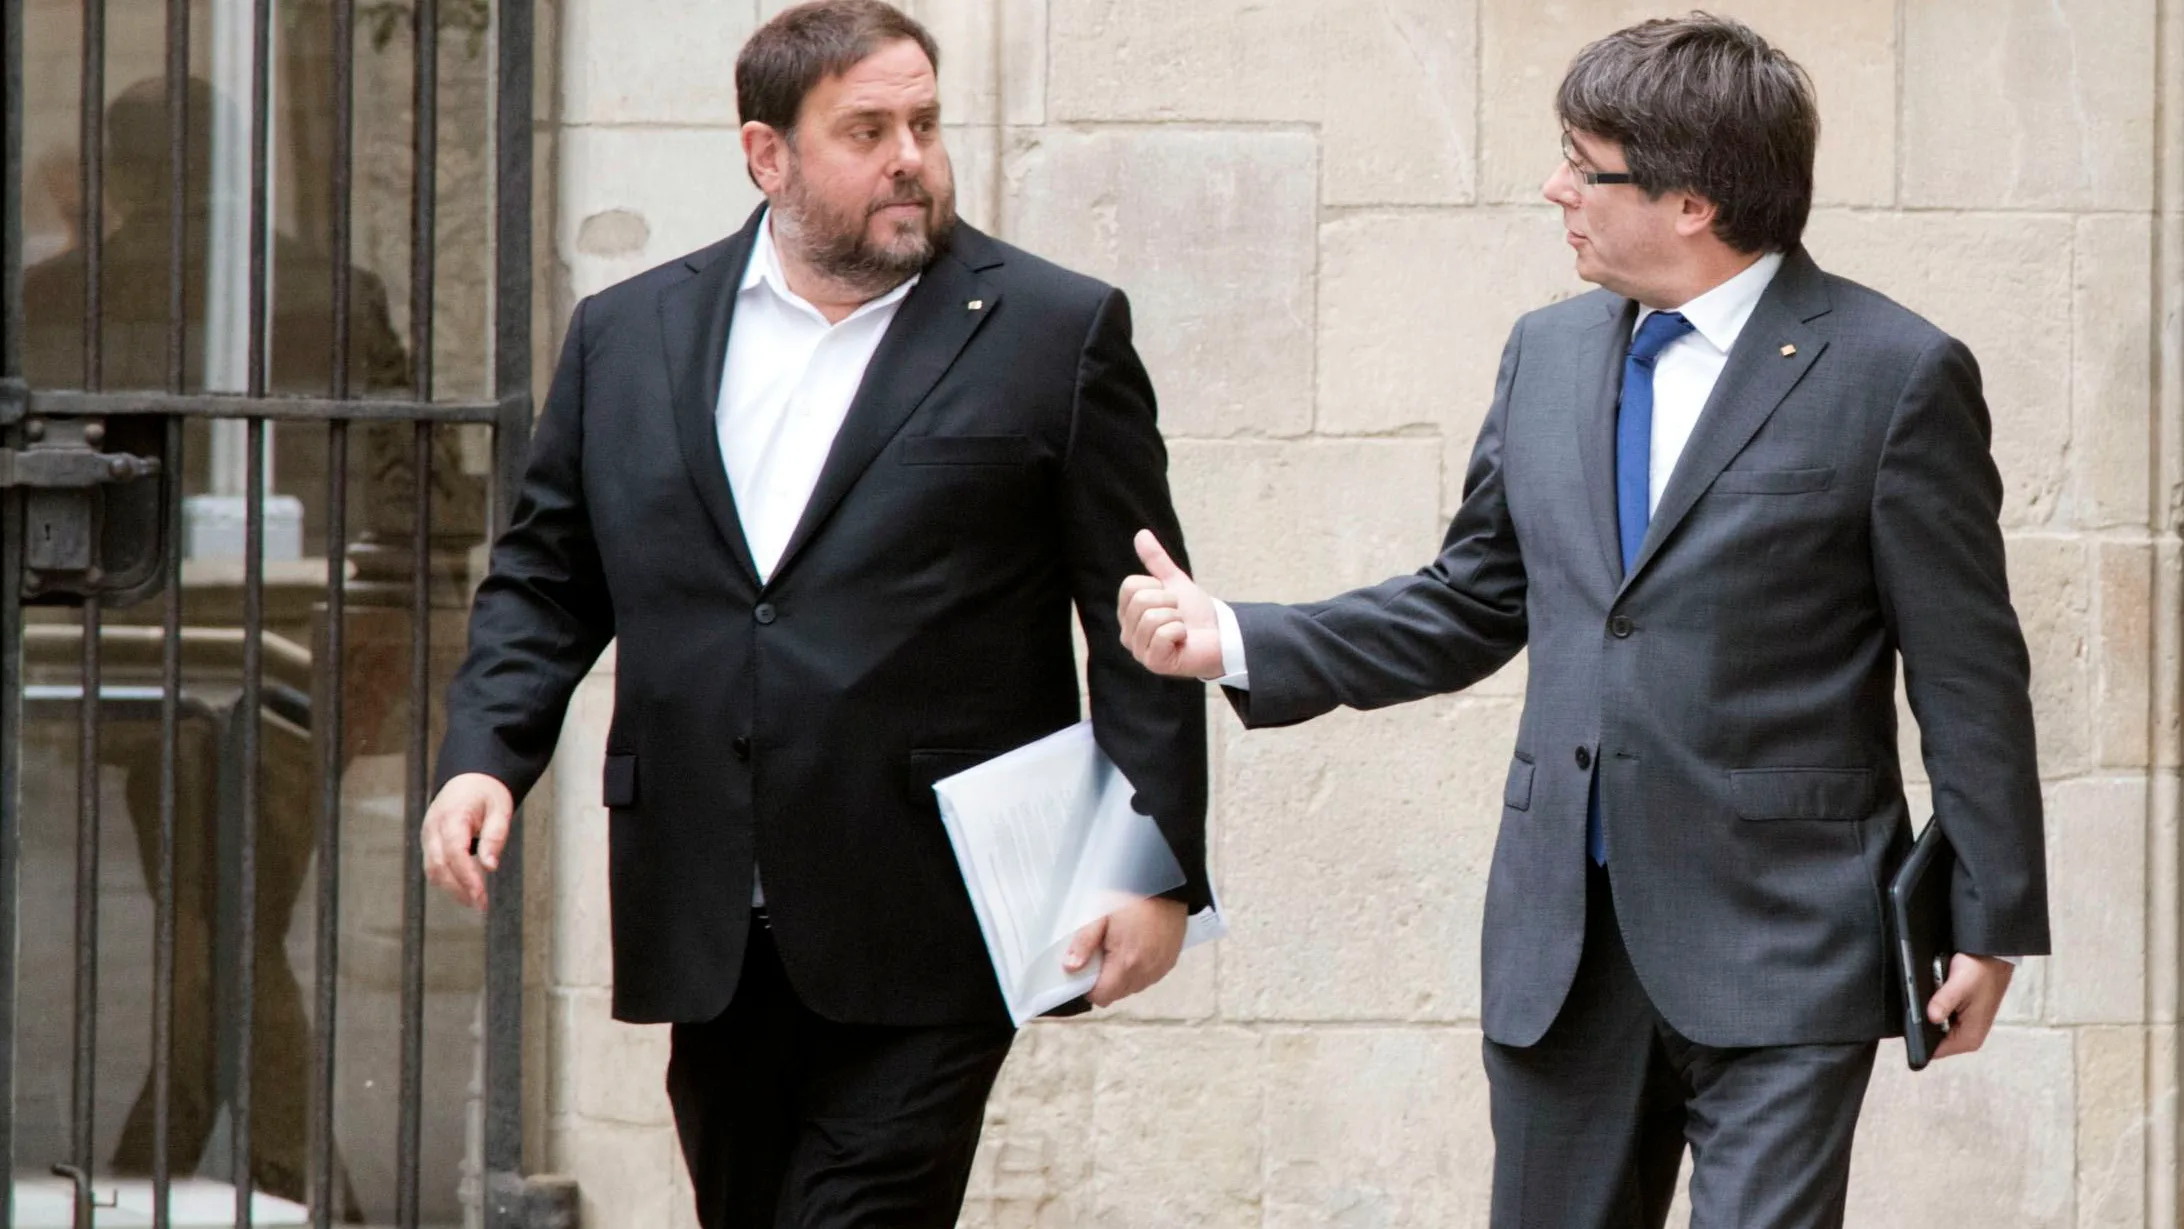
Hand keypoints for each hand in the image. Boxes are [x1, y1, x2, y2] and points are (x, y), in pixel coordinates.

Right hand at [421, 772, 514, 911]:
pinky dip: (447, 880)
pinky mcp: (429, 842)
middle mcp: (433, 827)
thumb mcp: (500, 808)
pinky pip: (433, 866)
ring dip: (452, 889)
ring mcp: (427, 835)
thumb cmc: (486, 792)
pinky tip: (466, 889)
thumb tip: (490, 866)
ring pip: (432, 870)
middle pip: (439, 866)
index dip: (467, 877)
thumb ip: (496, 836)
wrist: (468, 779)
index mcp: (451, 816)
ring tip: (475, 901)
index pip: (455, 852)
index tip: (481, 896)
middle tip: (481, 905)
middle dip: (459, 889)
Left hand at [1062, 896, 1188, 1007]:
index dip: (1089, 985)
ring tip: (1120, 947)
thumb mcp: (1100, 914)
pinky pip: (1148, 977)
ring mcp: (1160, 968)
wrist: (1167, 884)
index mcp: (1127, 963)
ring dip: (1123, 976)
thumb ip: (1084, 942)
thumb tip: (1070, 967)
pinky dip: (1139, 969)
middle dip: (1105, 980)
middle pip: (1117, 994)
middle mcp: (1146, 972)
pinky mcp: (1170, 962)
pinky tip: (1136, 947)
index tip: (1086, 967)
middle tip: (1102, 952)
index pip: (1102, 996)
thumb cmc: (1131, 896)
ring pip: (1133, 987)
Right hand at [1117, 530, 1224, 679]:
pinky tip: (1183, 640)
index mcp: (1128, 614)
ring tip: (1182, 628)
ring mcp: (1139, 651)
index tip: (1170, 599)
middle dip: (1169, 601)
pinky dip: (1181, 632)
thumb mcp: (1175, 582)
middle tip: (1179, 614)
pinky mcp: (1154, 662)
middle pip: (1141, 600)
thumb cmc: (1195, 613)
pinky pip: (1164, 634)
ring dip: (1176, 618)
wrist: (1220, 636)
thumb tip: (1141, 534)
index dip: (1157, 586)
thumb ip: (1157, 561)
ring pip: (1152, 617)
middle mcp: (1127, 634)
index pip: (1131, 586)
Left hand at [1926, 953, 2014, 1059]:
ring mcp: (1964, 1026)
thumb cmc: (1981, 970)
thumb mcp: (1960, 984)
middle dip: (1923, 1023)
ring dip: (1929, 1013)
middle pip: (1933, 1039)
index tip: (1910, 1023)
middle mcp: (1968, 1036)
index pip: (1936, 1052)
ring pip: (1935, 1027)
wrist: (1993, 955)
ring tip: (1930, 996)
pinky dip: (1935, 1006)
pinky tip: (1934, 994)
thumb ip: (1944, 1001)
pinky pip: (1939, 1016)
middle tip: (1919, 1004)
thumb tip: (1931, 1017)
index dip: (1920, 1039)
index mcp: (1970, 1038)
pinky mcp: (1961, 1015)